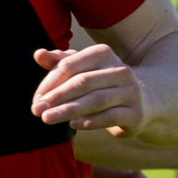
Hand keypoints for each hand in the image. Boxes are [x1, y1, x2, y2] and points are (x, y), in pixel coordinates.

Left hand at [33, 42, 151, 136]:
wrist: (141, 101)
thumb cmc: (102, 83)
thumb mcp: (82, 69)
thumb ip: (60, 62)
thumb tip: (38, 54)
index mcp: (103, 53)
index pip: (71, 65)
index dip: (50, 82)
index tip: (36, 98)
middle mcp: (120, 70)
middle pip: (82, 82)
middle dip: (57, 97)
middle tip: (36, 110)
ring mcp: (131, 92)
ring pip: (95, 100)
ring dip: (68, 110)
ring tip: (47, 119)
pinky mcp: (135, 114)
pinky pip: (109, 117)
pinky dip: (89, 121)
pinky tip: (72, 124)